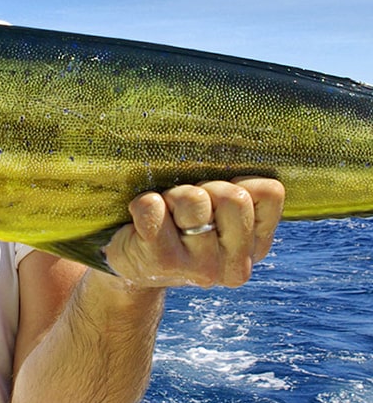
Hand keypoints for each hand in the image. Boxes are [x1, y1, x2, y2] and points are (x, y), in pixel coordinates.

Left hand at [104, 178, 284, 288]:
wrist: (133, 267)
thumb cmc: (178, 226)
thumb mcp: (216, 213)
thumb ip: (234, 189)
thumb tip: (234, 135)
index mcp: (256, 246)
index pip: (269, 192)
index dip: (238, 181)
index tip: (215, 195)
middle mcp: (236, 264)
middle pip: (233, 196)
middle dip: (204, 187)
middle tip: (183, 205)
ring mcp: (201, 267)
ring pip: (194, 199)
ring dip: (173, 195)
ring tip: (165, 212)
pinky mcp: (163, 262)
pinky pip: (152, 208)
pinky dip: (143, 203)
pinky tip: (141, 220)